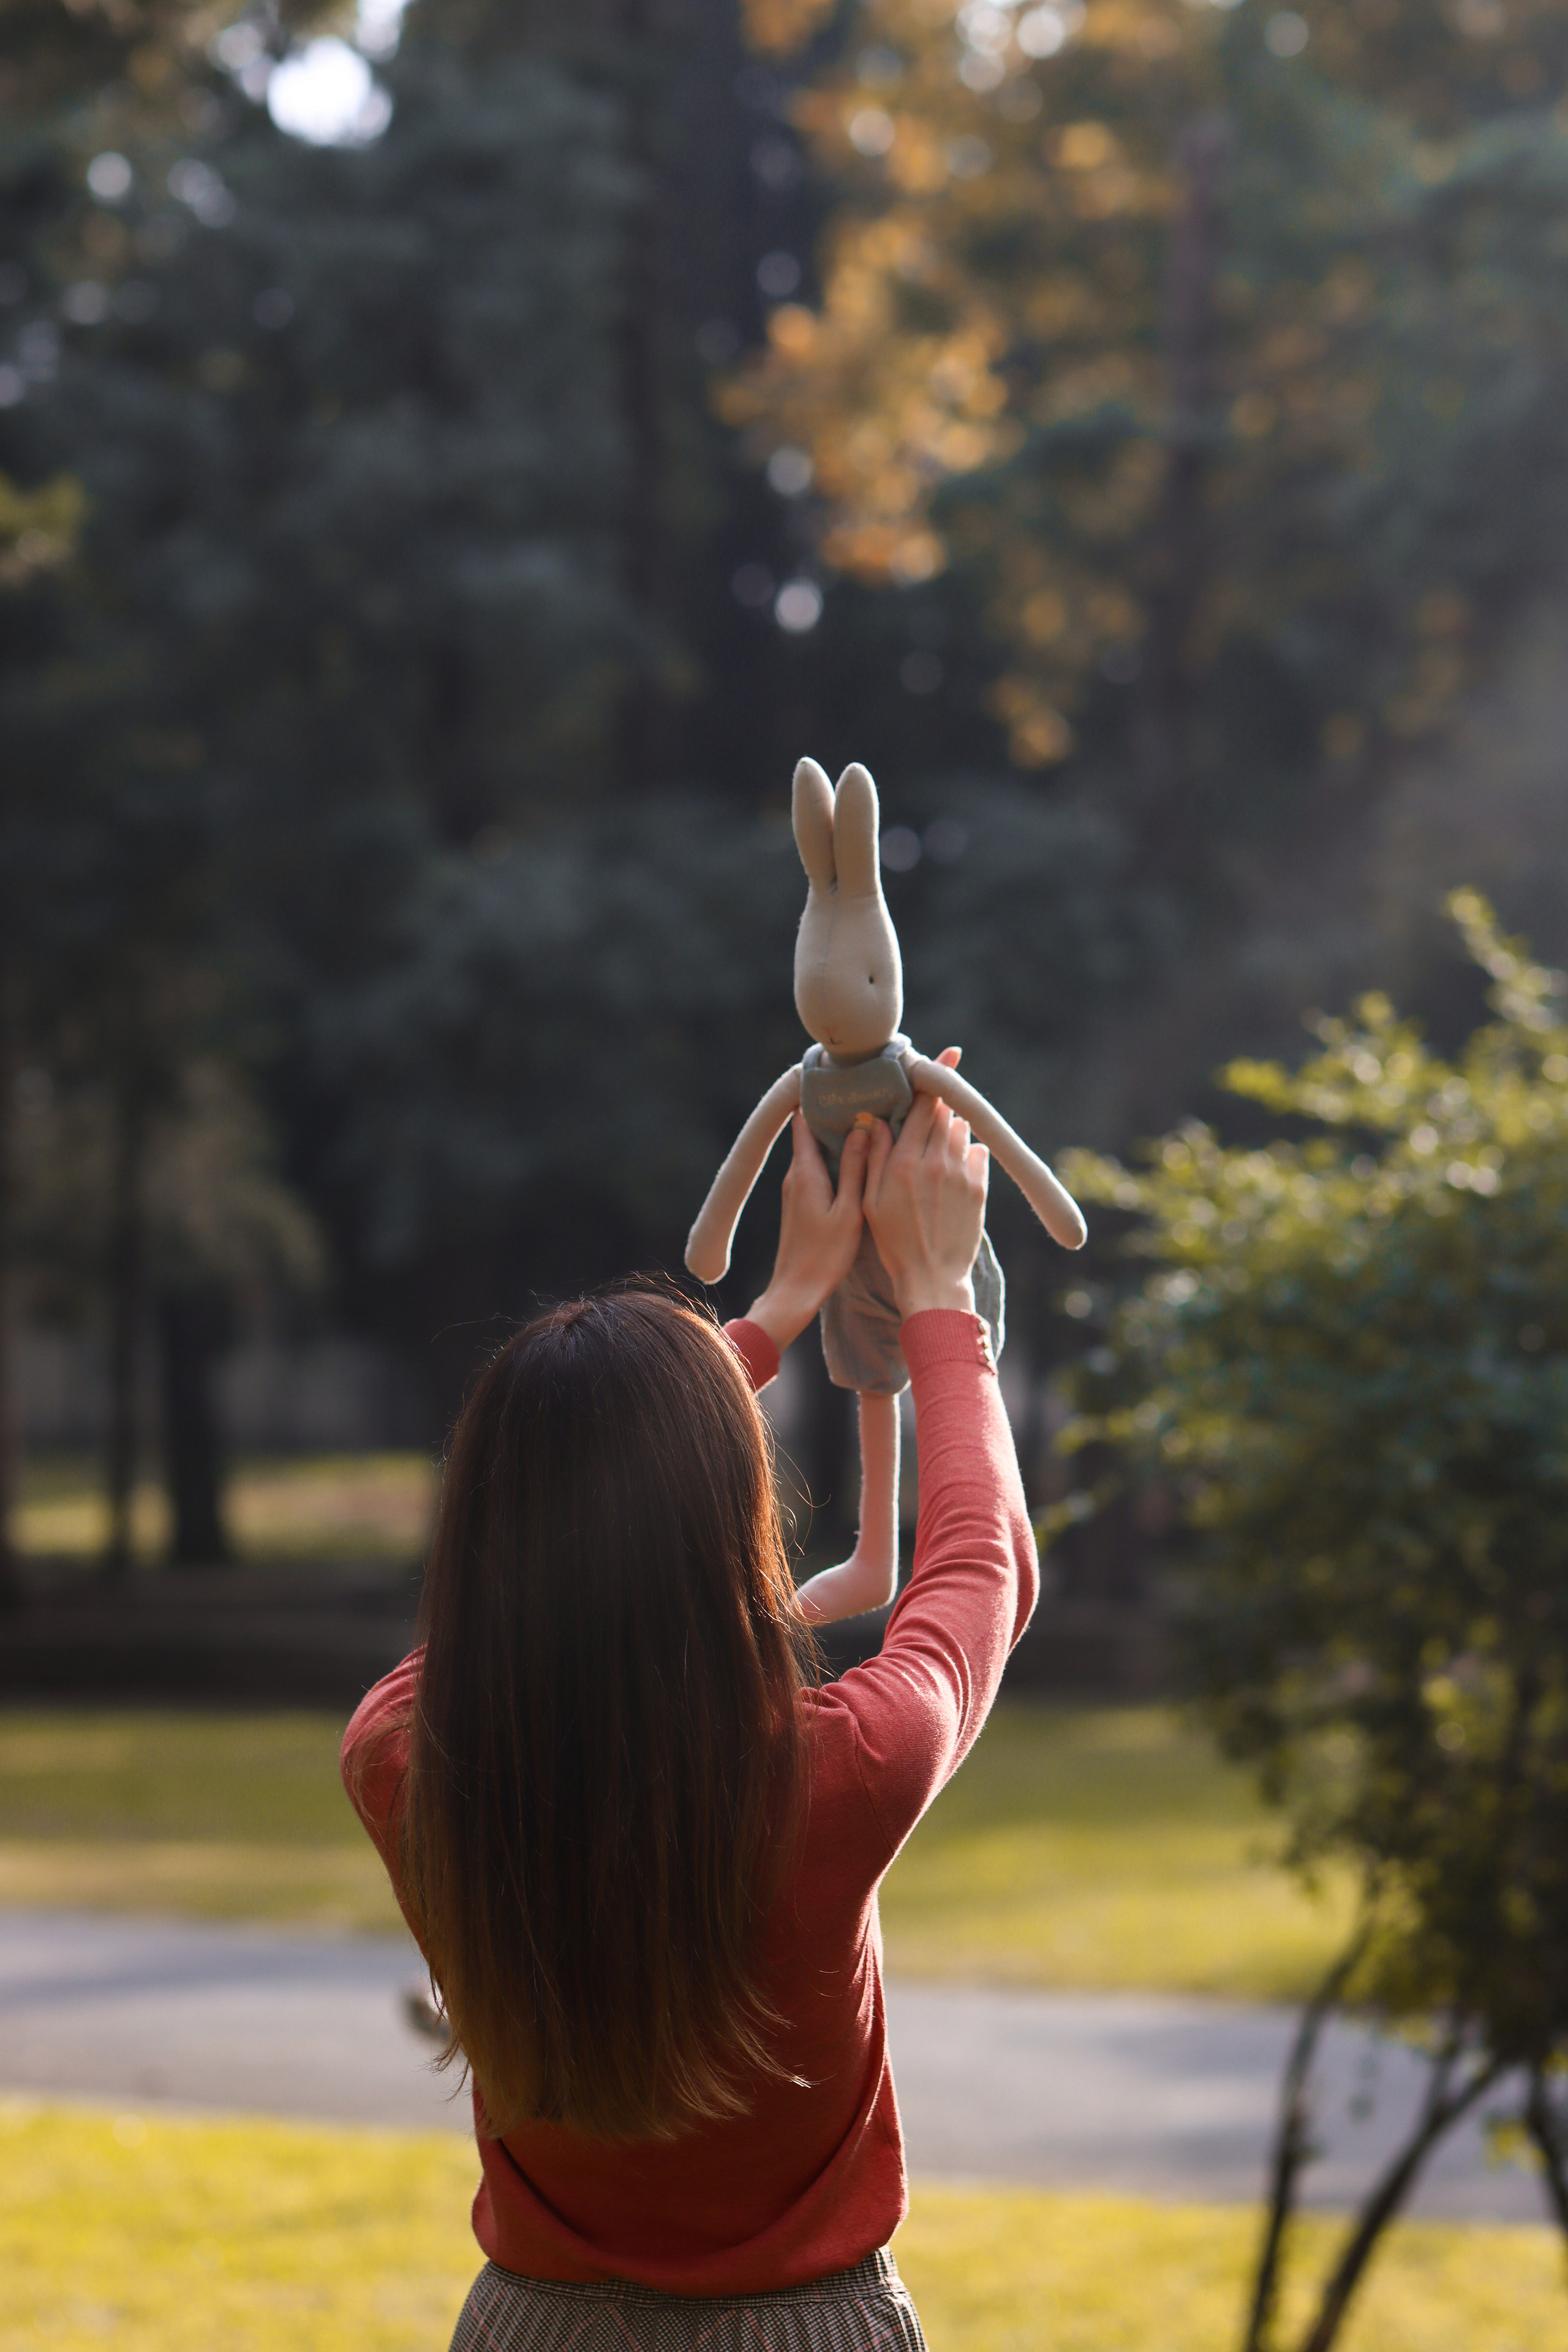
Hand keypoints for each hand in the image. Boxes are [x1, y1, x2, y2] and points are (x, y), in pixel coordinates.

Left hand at [747, 1113, 869, 1354]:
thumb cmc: (824, 1256)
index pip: (806, 1119)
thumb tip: (864, 1126)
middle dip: (840, 1112)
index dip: (824, 1096)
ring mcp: (798, 1187)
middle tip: (870, 1091)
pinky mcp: (802, 1200)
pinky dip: (839, 1155)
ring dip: (841, 1134)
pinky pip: (821, 1166)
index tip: (847, 1078)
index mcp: (806, 1172)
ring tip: (872, 1117)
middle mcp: (797, 1174)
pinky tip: (862, 1156)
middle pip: (815, 1130)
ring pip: (819, 1148)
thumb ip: (857, 1168)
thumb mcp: (849, 1211)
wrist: (796, 1291)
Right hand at [863, 1082, 987, 1320]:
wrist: (932, 1278)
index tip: (947, 1055)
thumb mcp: (869, 1201)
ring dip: (951, 1128)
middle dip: (940, 1102)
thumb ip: (873, 1157)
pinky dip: (967, 1151)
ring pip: (961, 1130)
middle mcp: (935, 1162)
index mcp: (904, 1162)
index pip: (921, 1106)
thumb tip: (875, 1120)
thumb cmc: (894, 1242)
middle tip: (935, 1095)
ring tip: (937, 1142)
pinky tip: (953, 1167)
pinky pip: (977, 1153)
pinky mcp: (980, 1188)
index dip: (932, 1078)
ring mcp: (961, 1174)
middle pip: (943, 1113)